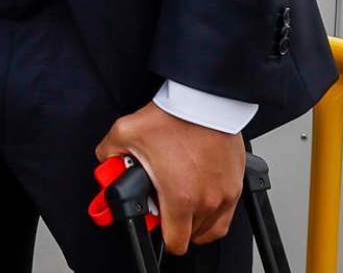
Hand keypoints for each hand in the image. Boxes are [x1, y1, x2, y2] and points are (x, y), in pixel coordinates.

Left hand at [95, 103, 243, 256]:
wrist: (204, 99)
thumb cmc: (173, 116)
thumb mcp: (126, 133)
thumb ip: (108, 154)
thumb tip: (105, 164)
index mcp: (180, 197)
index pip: (175, 243)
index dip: (163, 237)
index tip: (157, 223)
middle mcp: (207, 200)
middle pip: (193, 236)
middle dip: (177, 225)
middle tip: (166, 204)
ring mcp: (225, 193)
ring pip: (212, 227)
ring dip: (197, 221)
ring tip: (183, 203)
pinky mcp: (237, 182)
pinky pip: (228, 212)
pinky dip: (215, 211)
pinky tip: (201, 195)